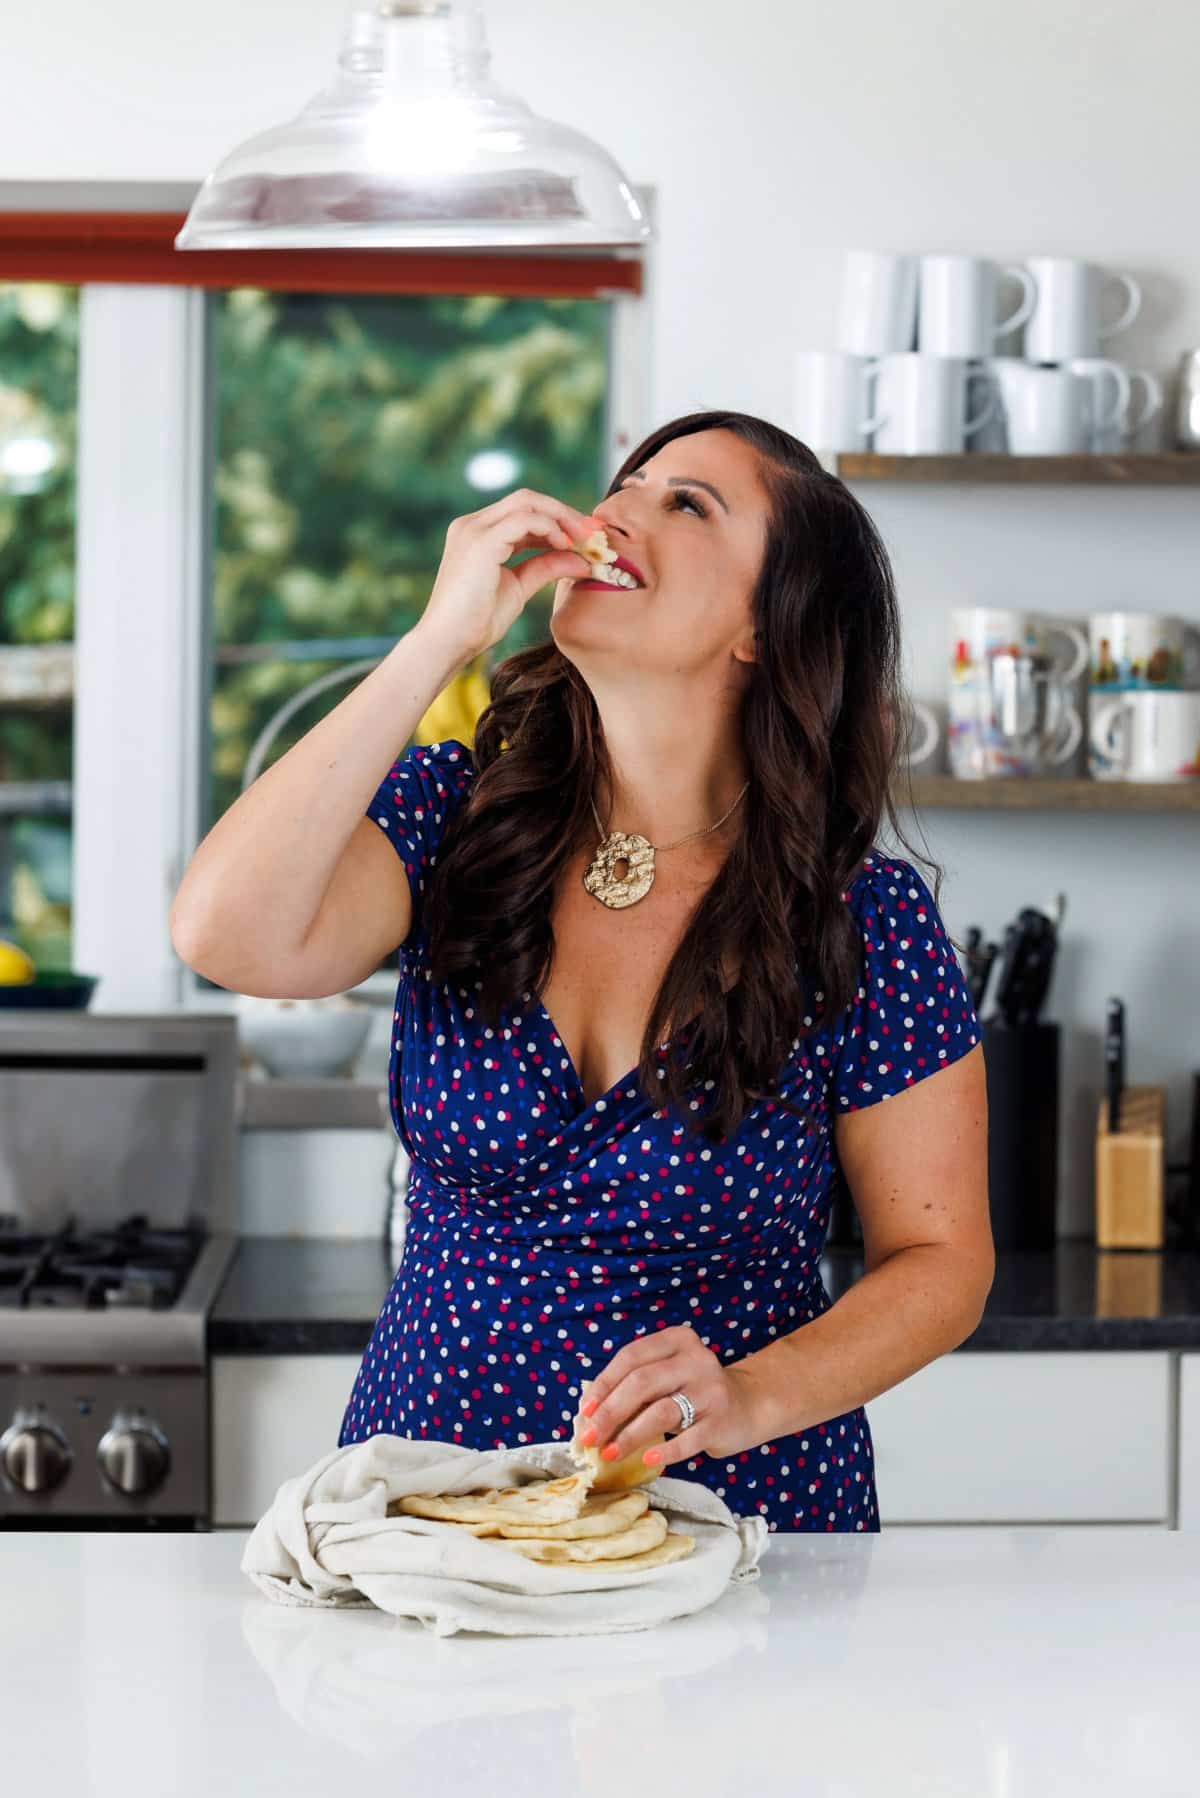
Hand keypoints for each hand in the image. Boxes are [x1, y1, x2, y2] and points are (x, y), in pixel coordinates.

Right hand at [420, 487, 598, 660]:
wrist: (448, 642)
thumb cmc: (476, 621)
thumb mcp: (520, 587)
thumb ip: (546, 567)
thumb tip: (582, 559)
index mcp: (477, 533)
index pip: (522, 511)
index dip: (556, 519)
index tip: (585, 536)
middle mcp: (472, 524)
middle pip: (527, 499)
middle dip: (563, 512)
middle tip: (592, 532)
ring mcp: (474, 530)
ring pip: (527, 502)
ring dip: (561, 517)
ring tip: (583, 540)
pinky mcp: (480, 542)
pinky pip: (524, 520)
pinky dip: (549, 528)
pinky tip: (564, 546)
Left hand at [575, 1325, 766, 1470]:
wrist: (748, 1405)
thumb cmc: (693, 1392)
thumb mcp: (668, 1377)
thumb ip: (637, 1386)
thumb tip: (592, 1416)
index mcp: (676, 1340)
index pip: (631, 1357)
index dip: (604, 1384)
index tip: (584, 1410)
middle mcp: (696, 1359)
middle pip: (641, 1383)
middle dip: (609, 1413)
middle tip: (589, 1438)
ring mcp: (711, 1389)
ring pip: (660, 1411)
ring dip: (629, 1435)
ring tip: (609, 1453)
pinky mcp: (721, 1420)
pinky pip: (688, 1439)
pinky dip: (665, 1451)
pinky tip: (648, 1459)